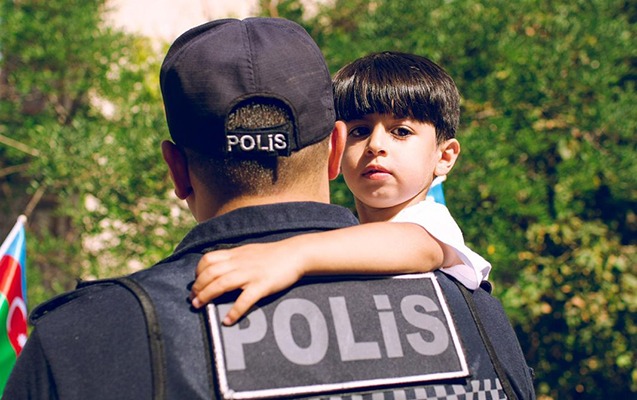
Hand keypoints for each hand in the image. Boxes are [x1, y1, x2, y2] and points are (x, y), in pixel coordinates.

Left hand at [190, 241, 304, 325]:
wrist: (296, 254)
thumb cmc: (274, 254)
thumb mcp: (250, 251)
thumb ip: (235, 258)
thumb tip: (220, 267)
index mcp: (236, 254)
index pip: (209, 259)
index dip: (198, 272)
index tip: (196, 283)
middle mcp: (240, 263)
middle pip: (211, 273)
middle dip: (198, 287)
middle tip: (193, 300)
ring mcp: (251, 274)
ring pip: (222, 284)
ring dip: (207, 296)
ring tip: (200, 307)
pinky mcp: (262, 285)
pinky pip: (245, 299)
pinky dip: (234, 311)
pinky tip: (227, 321)